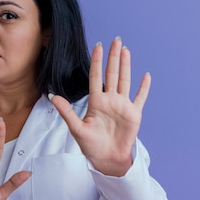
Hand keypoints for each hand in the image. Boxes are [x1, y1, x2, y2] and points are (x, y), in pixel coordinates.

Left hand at [50, 37, 150, 176]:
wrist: (106, 159)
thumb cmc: (90, 146)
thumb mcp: (76, 128)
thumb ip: (66, 112)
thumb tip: (52, 96)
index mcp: (96, 102)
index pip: (96, 76)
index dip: (97, 61)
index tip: (98, 45)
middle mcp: (110, 100)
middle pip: (112, 74)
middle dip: (113, 57)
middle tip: (115, 40)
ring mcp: (123, 106)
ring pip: (125, 81)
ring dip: (126, 66)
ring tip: (125, 50)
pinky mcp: (134, 114)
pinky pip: (140, 98)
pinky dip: (144, 87)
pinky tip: (146, 76)